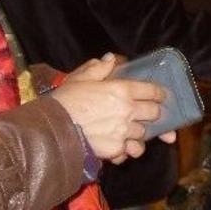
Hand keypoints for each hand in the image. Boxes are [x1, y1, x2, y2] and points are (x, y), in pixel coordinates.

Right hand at [51, 54, 173, 163]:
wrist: (50, 129)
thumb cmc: (64, 101)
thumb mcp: (80, 78)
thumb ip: (99, 68)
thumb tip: (111, 59)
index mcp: (122, 90)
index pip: (153, 91)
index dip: (159, 93)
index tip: (160, 96)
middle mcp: (128, 111)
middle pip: (154, 113)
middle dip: (153, 113)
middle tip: (147, 113)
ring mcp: (123, 132)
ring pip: (144, 134)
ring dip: (139, 132)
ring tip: (129, 131)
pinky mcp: (116, 150)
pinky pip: (130, 152)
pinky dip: (127, 151)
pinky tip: (120, 146)